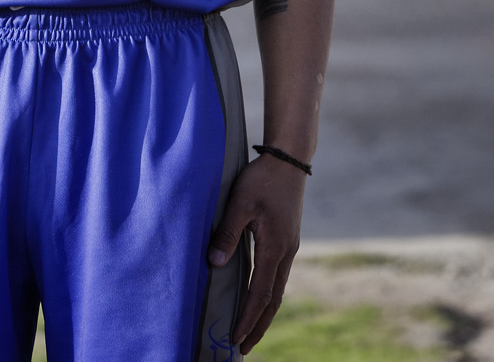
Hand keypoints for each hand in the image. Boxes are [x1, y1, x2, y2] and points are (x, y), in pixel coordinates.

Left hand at [208, 153, 305, 352]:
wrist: (288, 160)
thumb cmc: (262, 179)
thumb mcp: (240, 203)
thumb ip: (227, 234)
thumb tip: (214, 265)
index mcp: (275, 248)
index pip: (260, 294)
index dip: (247, 318)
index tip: (236, 339)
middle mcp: (286, 253)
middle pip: (273, 301)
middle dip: (258, 326)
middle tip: (244, 348)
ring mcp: (289, 247)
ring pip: (278, 290)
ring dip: (264, 313)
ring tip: (250, 331)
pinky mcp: (287, 240)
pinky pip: (278, 276)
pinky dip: (268, 294)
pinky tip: (258, 297)